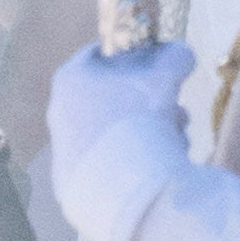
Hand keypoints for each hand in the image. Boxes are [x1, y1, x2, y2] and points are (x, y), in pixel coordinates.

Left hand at [48, 33, 201, 240]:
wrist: (125, 187)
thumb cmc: (139, 119)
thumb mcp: (165, 77)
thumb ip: (174, 57)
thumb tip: (180, 53)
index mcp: (71, 80)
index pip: (98, 55)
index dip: (131, 55)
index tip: (155, 64)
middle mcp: (59, 113)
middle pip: (110, 97)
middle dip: (146, 102)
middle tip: (174, 111)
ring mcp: (64, 151)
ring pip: (112, 131)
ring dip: (145, 133)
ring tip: (175, 143)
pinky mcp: (73, 185)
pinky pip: (106, 163)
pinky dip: (130, 163)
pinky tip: (156, 169)